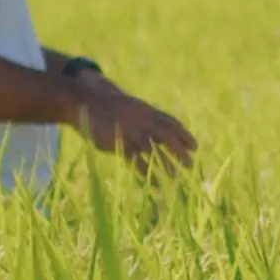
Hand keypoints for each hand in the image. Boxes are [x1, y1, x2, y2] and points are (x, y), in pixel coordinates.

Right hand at [70, 76, 196, 169]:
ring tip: (174, 176)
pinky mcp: (117, 141)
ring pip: (153, 148)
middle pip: (166, 135)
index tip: (195, 146)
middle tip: (190, 164)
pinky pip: (134, 157)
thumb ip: (143, 118)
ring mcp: (130, 130)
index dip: (184, 135)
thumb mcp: (130, 108)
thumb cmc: (107, 106)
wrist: (84, 100)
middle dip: (180, 150)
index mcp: (146, 110)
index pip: (170, 122)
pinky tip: (152, 179)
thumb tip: (156, 131)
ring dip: (165, 162)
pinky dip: (145, 169)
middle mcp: (142, 120)